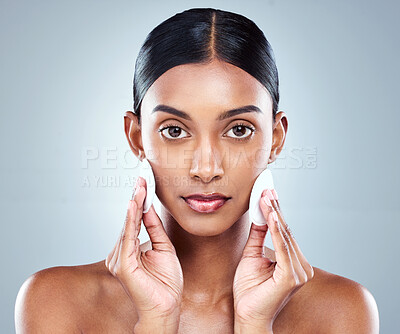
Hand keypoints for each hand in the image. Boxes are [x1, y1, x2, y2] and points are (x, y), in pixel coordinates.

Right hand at [105, 176, 183, 327]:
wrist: (167, 306)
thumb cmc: (166, 282)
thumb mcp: (163, 247)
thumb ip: (154, 228)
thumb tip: (149, 208)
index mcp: (130, 249)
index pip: (135, 220)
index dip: (139, 202)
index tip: (144, 184)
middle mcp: (121, 252)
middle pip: (130, 220)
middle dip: (137, 198)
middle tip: (142, 179)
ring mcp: (119, 258)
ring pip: (128, 226)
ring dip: (135, 205)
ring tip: (140, 187)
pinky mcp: (122, 264)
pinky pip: (127, 237)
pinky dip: (130, 220)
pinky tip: (132, 205)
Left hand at [233, 189, 313, 331]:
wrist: (247, 315)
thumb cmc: (249, 291)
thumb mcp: (251, 256)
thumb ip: (258, 237)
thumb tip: (259, 215)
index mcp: (293, 262)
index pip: (284, 232)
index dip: (275, 211)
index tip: (267, 193)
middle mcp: (301, 266)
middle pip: (286, 231)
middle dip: (275, 209)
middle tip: (266, 189)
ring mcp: (299, 272)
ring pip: (285, 236)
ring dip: (274, 215)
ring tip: (266, 197)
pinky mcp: (291, 277)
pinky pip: (282, 248)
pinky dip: (276, 231)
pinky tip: (271, 216)